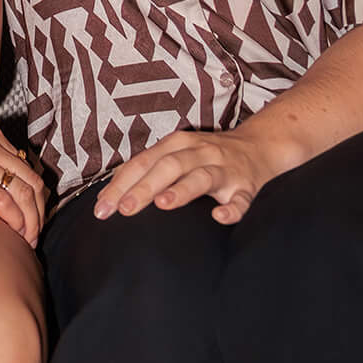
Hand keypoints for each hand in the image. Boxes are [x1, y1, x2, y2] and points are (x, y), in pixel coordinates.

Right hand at [0, 125, 46, 243]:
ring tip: (27, 239)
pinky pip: (4, 203)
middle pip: (32, 181)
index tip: (34, 218)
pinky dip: (16, 222)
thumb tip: (11, 192)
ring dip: (31, 221)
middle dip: (39, 212)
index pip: (27, 169)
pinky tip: (14, 235)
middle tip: (35, 234)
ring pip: (24, 193)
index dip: (37, 198)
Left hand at [94, 118, 304, 224]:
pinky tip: (220, 217)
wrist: (261, 146)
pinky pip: (242, 199)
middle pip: (168, 166)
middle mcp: (200, 153)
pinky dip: (232, 208)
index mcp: (178, 145)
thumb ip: (145, 171)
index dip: (120, 184)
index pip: (143, 163)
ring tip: (163, 204)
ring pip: (202, 176)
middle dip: (144, 187)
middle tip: (123, 210)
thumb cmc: (207, 157)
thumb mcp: (175, 155)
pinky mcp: (247, 186)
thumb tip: (108, 196)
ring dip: (182, 189)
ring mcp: (225, 169)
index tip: (102, 209)